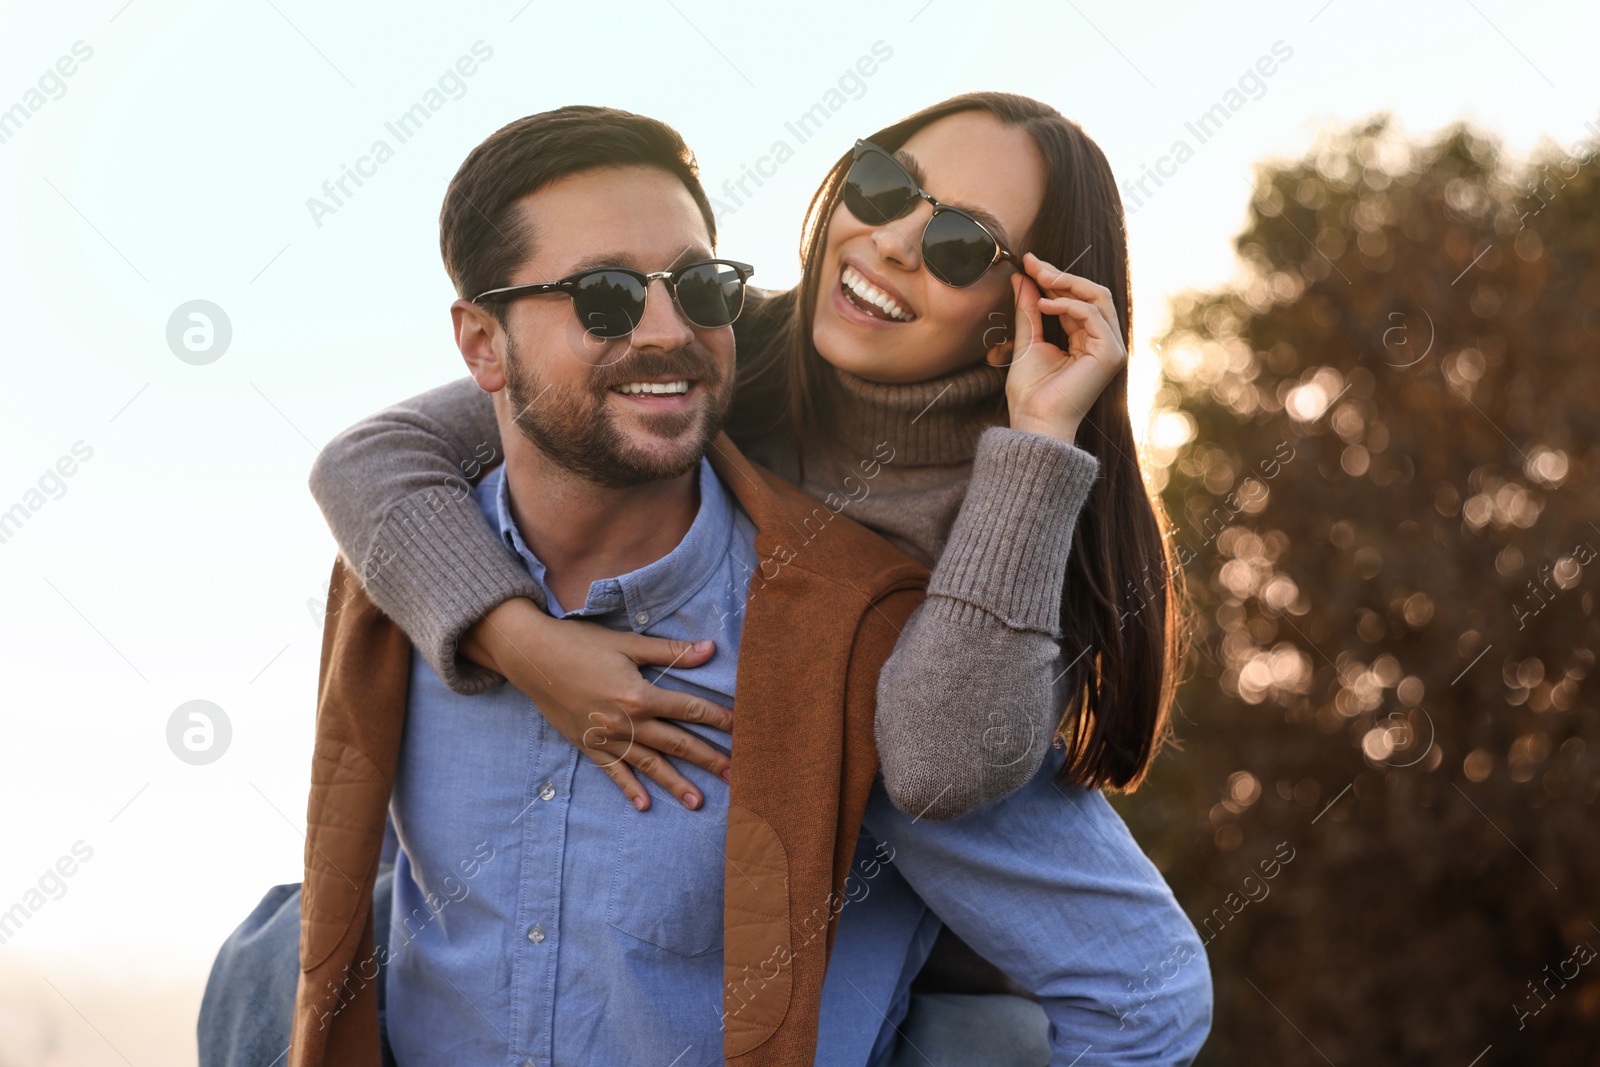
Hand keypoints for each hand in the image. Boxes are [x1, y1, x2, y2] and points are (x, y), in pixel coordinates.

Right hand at [460, 598, 733, 811]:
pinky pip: (613, 772)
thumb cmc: (580, 643)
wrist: (531, 657)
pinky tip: (645, 805)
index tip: (742, 730)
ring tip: (698, 802)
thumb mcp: (627, 643)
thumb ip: (669, 651)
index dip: (718, 719)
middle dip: (708, 760)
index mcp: (639, 695)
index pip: (688, 710)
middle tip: (735, 777)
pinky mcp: (588, 745)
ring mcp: (607, 738)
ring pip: (650, 764)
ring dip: (675, 783)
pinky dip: (629, 789)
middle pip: (676, 743)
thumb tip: (709, 649)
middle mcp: (627, 723)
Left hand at [993, 252, 1128, 444]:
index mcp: (1089, 340)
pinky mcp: (1110, 354)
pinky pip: (1092, 315)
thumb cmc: (1031, 392)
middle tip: (1032, 263)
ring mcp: (1111, 348)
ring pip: (1097, 297)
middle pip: (1093, 293)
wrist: (1034, 421)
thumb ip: (1029, 310)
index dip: (1055, 278)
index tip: (1028, 262)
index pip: (1079, 299)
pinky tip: (1043, 304)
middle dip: (1061, 275)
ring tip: (1037, 278)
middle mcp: (1105, 342)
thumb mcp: (1028, 341)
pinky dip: (1067, 304)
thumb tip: (1021, 278)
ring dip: (1065, 283)